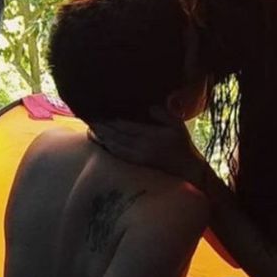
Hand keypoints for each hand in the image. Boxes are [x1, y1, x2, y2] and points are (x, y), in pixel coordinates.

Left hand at [90, 108, 204, 184]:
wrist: (187, 169)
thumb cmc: (182, 144)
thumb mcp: (178, 125)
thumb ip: (163, 114)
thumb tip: (149, 107)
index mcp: (151, 136)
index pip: (126, 126)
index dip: (112, 120)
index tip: (101, 112)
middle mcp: (141, 148)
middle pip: (116, 136)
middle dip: (102, 127)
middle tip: (90, 118)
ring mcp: (138, 158)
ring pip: (114, 146)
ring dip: (102, 137)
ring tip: (91, 127)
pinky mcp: (136, 164)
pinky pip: (118, 154)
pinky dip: (107, 146)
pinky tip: (101, 141)